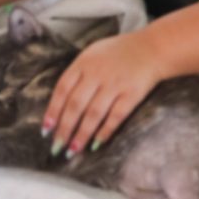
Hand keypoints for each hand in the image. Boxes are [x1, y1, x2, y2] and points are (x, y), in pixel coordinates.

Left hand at [43, 29, 163, 156]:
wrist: (152, 48)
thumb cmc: (119, 53)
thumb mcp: (93, 53)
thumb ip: (77, 73)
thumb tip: (60, 103)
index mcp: (84, 62)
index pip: (62, 90)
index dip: (53, 111)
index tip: (46, 130)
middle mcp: (97, 73)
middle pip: (76, 105)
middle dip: (64, 128)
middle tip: (56, 147)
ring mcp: (115, 84)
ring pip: (94, 114)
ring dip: (82, 134)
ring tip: (73, 150)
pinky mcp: (132, 94)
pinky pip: (116, 116)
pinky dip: (105, 131)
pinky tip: (96, 143)